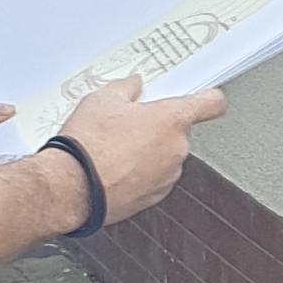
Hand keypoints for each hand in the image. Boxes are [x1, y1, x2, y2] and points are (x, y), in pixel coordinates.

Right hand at [55, 75, 227, 222]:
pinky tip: (114, 168)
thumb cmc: (88, 145)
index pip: (210, 104)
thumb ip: (126, 87)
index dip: (208, 98)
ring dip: (149, 152)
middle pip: (179, 131)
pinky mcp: (155, 196)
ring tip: (115, 149)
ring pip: (165, 156)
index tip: (204, 98)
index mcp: (172, 120)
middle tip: (130, 124)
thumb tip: (133, 85)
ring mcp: (168, 175)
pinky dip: (139, 174)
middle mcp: (177, 149)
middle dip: (159, 126)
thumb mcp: (102, 100)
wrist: (71, 187)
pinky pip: (154, 178)